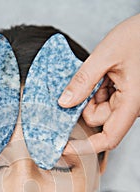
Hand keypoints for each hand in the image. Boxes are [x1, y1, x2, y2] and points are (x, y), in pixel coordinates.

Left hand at [59, 14, 139, 153]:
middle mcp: (132, 107)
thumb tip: (65, 102)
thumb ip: (84, 80)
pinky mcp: (125, 97)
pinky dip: (97, 90)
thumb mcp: (106, 54)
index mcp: (132, 102)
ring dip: (92, 94)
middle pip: (97, 120)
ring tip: (102, 73)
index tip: (65, 147)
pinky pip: (103, 101)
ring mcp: (128, 103)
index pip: (108, 139)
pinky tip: (105, 75)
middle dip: (86, 103)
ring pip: (98, 110)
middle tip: (90, 80)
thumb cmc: (139, 36)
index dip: (85, 147)